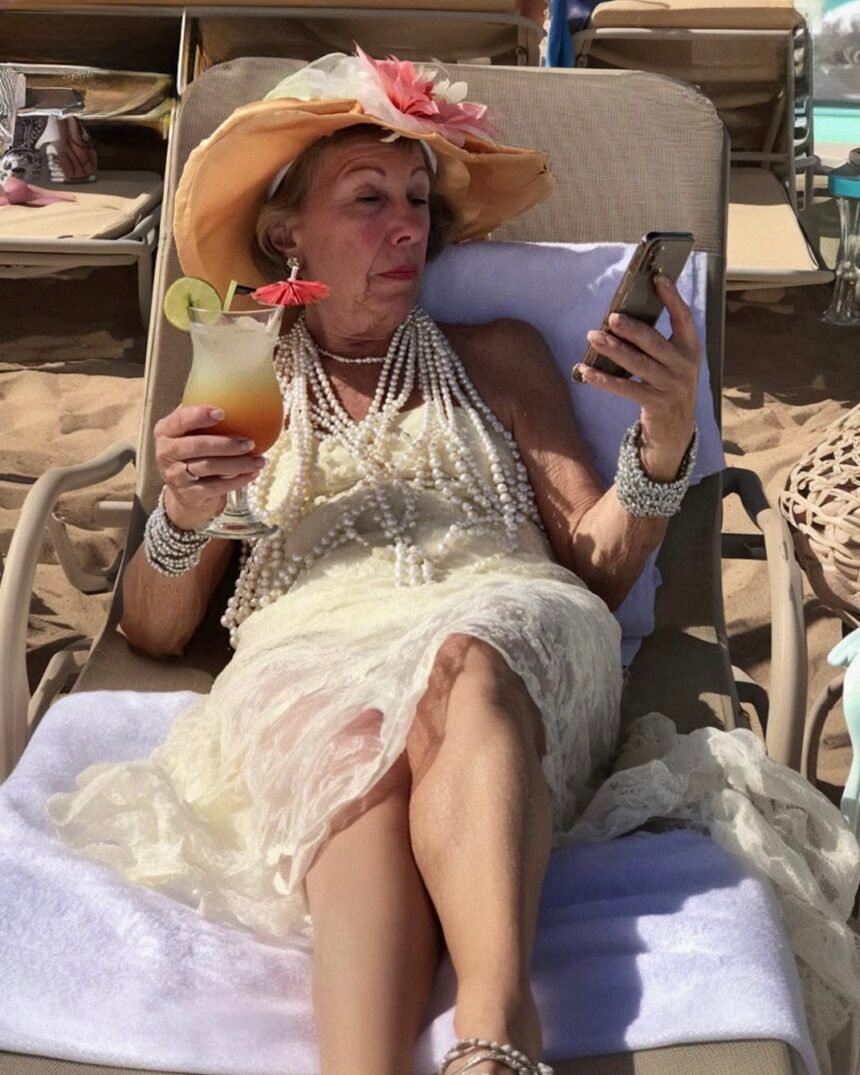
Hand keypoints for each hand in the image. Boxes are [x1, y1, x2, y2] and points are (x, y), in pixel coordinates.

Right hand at [153, 404, 265, 529]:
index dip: (199, 416)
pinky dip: (238, 481)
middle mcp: (166, 453)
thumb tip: (236, 394)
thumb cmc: (192, 453)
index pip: (179, 420)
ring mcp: (175, 476)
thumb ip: (202, 416)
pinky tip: (253, 473)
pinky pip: (217, 487)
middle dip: (226, 444)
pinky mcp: (189, 495)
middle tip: (250, 442)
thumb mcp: (190, 432)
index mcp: (166, 431)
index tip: (222, 413)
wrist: (184, 493)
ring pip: (209, 468)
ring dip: (238, 464)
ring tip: (259, 460)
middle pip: (197, 446)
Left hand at [579, 274, 699, 480]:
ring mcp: (671, 387)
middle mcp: (684, 367)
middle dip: (632, 328)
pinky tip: (586, 372)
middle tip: (611, 317)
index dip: (672, 298)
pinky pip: (626, 389)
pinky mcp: (655, 405)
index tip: (657, 278)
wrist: (677, 430)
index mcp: (691, 350)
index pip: (684, 318)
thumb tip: (624, 317)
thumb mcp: (672, 362)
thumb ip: (657, 341)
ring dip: (613, 350)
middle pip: (655, 342)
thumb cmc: (669, 387)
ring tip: (593, 337)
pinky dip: (604, 380)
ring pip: (638, 364)